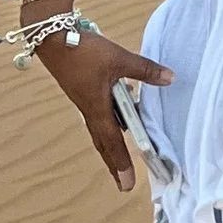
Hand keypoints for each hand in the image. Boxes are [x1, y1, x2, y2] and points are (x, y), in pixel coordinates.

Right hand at [40, 25, 173, 191]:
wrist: (51, 37)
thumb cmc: (83, 51)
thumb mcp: (119, 59)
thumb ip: (145, 70)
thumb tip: (170, 79)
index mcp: (97, 109)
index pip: (113, 143)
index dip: (121, 164)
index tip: (127, 185)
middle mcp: (90, 110)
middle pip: (104, 143)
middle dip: (115, 163)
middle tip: (123, 183)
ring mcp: (85, 101)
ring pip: (101, 129)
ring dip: (112, 143)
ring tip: (123, 155)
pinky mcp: (83, 91)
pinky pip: (99, 114)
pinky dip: (111, 122)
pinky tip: (121, 113)